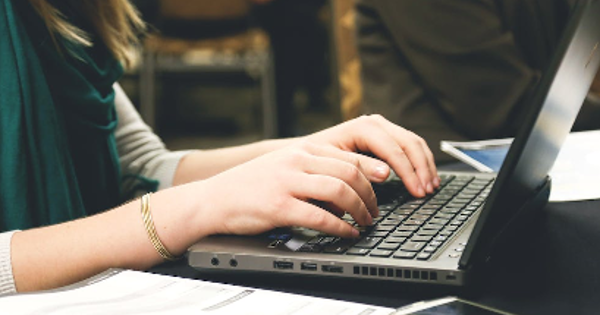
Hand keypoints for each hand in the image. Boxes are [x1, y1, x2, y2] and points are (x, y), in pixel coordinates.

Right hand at [199, 141, 380, 237]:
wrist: (214, 199)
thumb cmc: (250, 186)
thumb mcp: (283, 166)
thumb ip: (312, 170)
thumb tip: (347, 188)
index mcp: (301, 150)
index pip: (347, 157)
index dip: (371, 173)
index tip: (383, 186)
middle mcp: (296, 161)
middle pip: (349, 173)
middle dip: (370, 195)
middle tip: (375, 211)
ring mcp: (287, 182)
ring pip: (339, 191)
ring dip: (360, 210)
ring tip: (366, 222)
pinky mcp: (279, 206)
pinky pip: (320, 216)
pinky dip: (340, 227)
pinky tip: (347, 233)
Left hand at [304, 115, 439, 196]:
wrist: (304, 152)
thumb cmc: (315, 160)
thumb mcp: (333, 164)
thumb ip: (358, 167)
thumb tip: (386, 174)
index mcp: (363, 127)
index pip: (394, 149)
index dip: (409, 172)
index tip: (417, 191)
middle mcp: (375, 123)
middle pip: (410, 143)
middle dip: (421, 169)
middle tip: (427, 192)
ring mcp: (382, 128)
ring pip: (414, 143)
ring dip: (425, 166)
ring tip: (431, 187)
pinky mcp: (385, 136)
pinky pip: (410, 146)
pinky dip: (421, 162)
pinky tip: (425, 178)